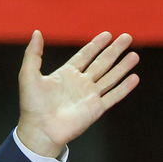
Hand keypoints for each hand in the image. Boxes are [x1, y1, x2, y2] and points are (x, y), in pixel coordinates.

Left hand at [17, 30, 139, 157]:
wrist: (40, 129)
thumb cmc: (32, 104)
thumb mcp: (28, 74)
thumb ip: (33, 53)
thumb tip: (36, 32)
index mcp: (65, 74)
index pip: (84, 55)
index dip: (96, 45)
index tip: (107, 34)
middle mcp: (80, 83)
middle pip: (101, 63)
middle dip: (114, 50)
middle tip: (127, 37)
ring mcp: (89, 95)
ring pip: (110, 77)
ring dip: (122, 66)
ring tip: (134, 55)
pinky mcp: (96, 109)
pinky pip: (113, 96)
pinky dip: (124, 88)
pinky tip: (134, 78)